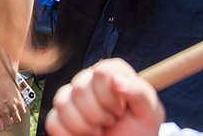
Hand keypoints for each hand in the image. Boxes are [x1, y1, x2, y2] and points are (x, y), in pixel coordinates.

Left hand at [0, 74, 27, 132]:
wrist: (1, 74)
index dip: (0, 128)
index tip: (0, 127)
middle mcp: (5, 110)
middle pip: (9, 126)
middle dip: (7, 125)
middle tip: (6, 122)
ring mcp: (13, 106)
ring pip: (17, 120)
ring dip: (14, 119)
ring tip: (12, 115)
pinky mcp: (20, 101)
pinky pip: (23, 111)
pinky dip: (21, 111)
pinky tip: (17, 108)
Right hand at [45, 58, 163, 135]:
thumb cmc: (139, 132)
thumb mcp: (149, 113)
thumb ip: (139, 92)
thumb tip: (116, 79)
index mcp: (111, 73)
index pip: (100, 73)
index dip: (109, 97)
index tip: (120, 112)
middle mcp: (89, 80)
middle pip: (79, 88)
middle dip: (98, 115)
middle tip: (110, 123)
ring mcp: (72, 98)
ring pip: (62, 103)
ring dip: (84, 126)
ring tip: (98, 131)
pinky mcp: (60, 117)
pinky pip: (53, 121)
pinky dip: (69, 135)